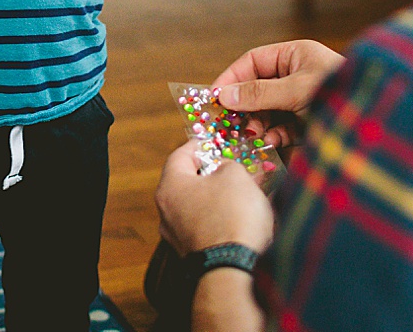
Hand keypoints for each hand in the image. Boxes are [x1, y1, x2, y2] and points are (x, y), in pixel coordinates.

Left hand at [156, 143, 273, 256]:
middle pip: (188, 182)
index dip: (198, 145)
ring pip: (200, 206)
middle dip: (213, 173)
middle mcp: (167, 211)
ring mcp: (178, 236)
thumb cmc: (232, 216)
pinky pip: (207, 227)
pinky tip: (243, 216)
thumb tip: (224, 169)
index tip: (211, 141)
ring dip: (220, 196)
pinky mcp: (194, 254)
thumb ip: (227, 165)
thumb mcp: (235, 176)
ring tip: (245, 190)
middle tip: (233, 166)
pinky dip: (222, 218)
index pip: (179, 156)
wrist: (233, 270)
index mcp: (170, 187)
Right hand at [213, 40, 344, 148]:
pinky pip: (283, 127)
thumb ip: (258, 92)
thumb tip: (223, 95)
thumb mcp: (295, 90)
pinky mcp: (310, 123)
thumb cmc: (340, 93)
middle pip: (258, 88)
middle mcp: (298, 75)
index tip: (214, 97)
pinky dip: (275, 135)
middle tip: (229, 123)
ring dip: (258, 123)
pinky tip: (272, 142)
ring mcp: (304, 100)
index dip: (231, 77)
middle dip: (245, 106)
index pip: (253, 62)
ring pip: (269, 110)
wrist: (377, 123)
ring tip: (253, 135)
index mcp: (296, 55)